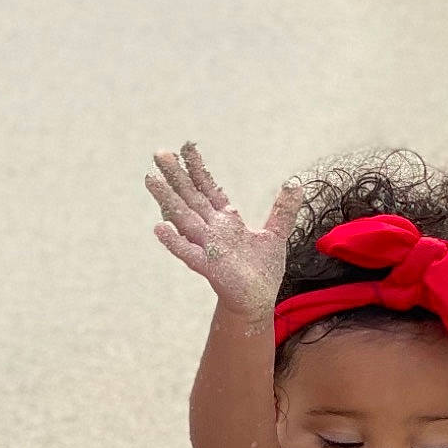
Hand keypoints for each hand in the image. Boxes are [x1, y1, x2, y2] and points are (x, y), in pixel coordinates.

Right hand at [144, 142, 302, 320]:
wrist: (257, 300)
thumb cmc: (262, 270)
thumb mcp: (276, 235)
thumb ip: (283, 210)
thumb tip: (296, 184)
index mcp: (225, 220)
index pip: (208, 189)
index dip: (198, 169)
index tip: (186, 147)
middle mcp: (212, 230)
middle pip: (191, 198)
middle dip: (176, 176)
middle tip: (159, 153)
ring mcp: (208, 248)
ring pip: (184, 219)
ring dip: (168, 200)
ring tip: (151, 180)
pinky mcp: (209, 267)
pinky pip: (188, 253)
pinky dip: (174, 242)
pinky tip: (159, 229)